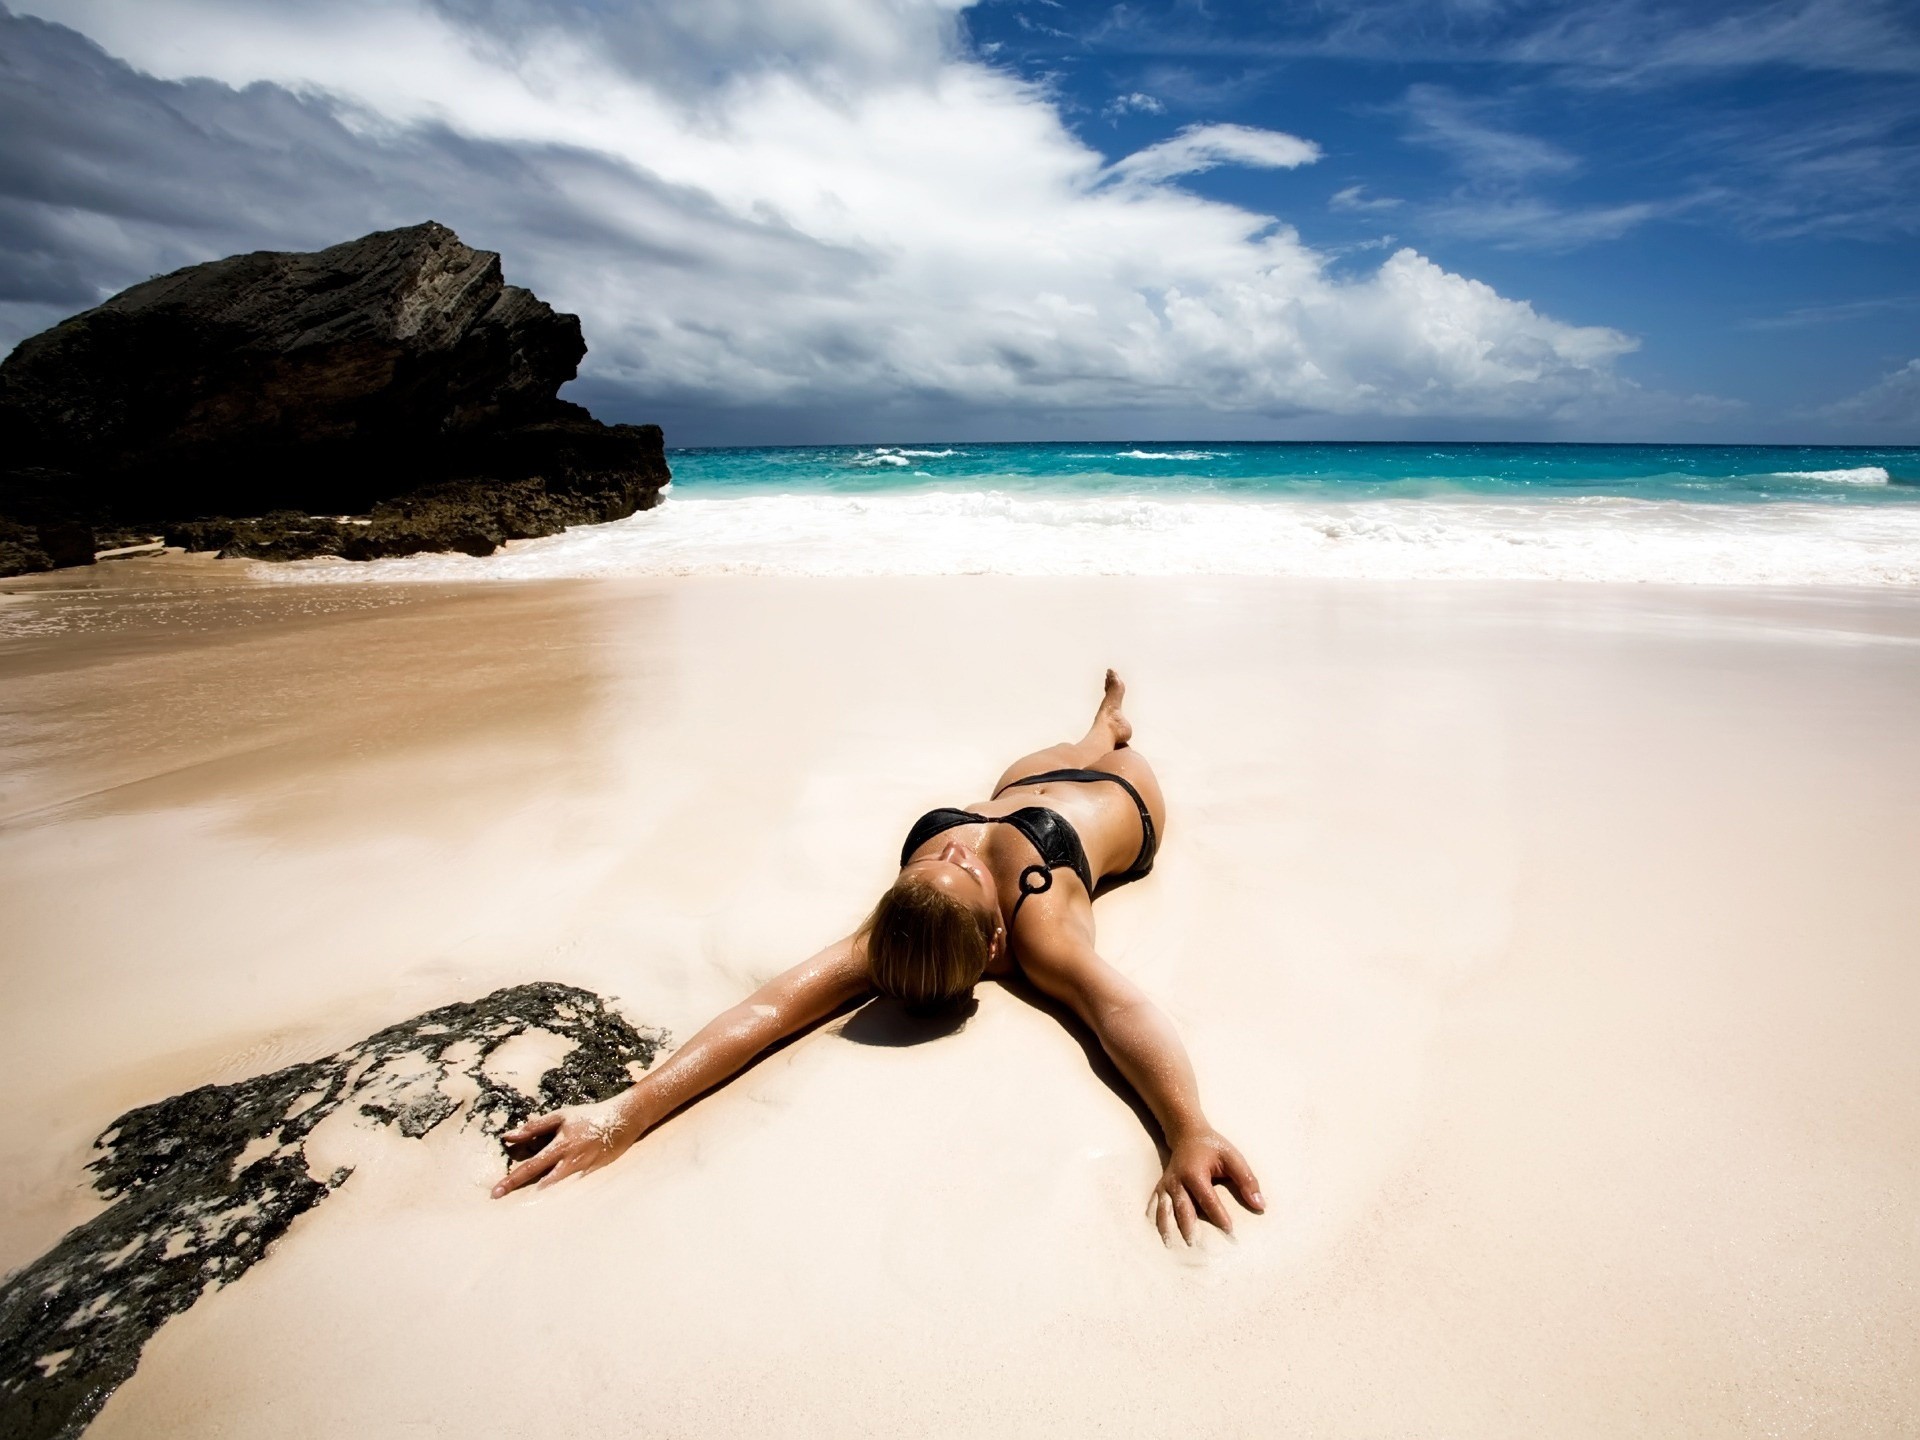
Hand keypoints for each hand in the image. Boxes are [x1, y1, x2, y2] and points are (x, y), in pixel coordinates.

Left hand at [490, 1097, 638, 1196]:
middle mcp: (570, 1163)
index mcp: (559, 1147)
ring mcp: (583, 1173)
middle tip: (504, 1204)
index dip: (512, 1180)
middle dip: (523, 1195)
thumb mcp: (560, 1117)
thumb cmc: (587, 1117)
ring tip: (525, 1209)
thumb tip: (508, 1136)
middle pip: (542, 1185)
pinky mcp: (593, 1178)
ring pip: (557, 1191)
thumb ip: (534, 1128)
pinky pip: (573, 1191)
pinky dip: (560, 1198)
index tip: (495, 1193)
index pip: (530, 1167)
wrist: (622, 1120)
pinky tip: (551, 1207)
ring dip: (540, 1200)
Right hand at [1148, 1130, 1263, 1243]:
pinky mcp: (1161, 1187)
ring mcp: (1166, 1184)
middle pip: (1183, 1208)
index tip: (1229, 1230)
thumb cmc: (1213, 1147)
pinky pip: (1156, 1205)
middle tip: (1195, 1247)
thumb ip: (1246, 1180)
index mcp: (1194, 1172)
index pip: (1208, 1199)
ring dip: (1167, 1228)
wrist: (1187, 1134)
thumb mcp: (1232, 1157)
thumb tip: (1259, 1204)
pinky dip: (1156, 1220)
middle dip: (1188, 1228)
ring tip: (1171, 1246)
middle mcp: (1177, 1180)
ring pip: (1165, 1210)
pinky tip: (1160, 1234)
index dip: (1219, 1215)